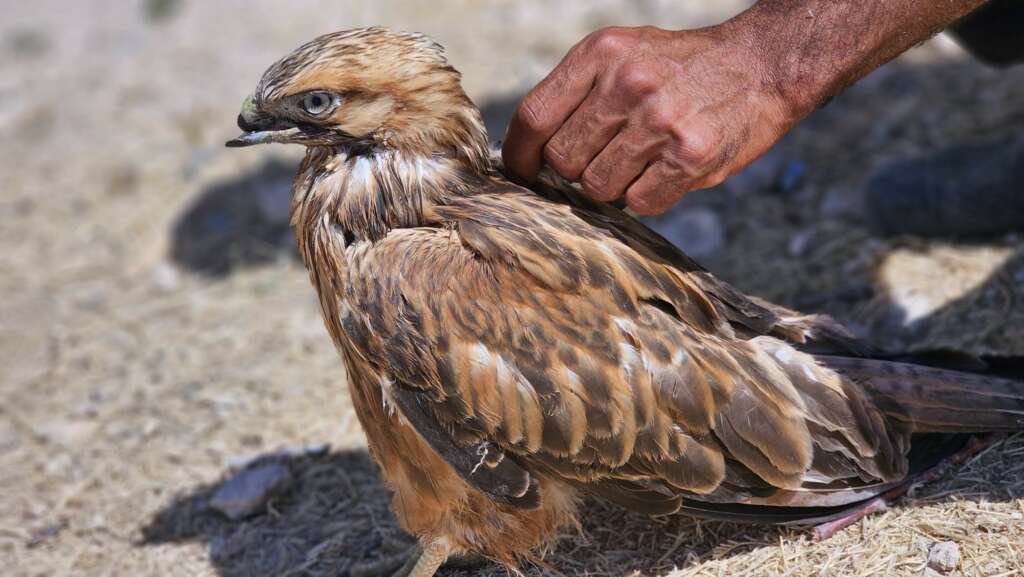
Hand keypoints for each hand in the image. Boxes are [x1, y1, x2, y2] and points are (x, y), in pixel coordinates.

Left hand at [502, 25, 794, 214]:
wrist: (762, 65)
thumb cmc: (681, 68)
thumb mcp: (623, 54)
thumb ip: (578, 93)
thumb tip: (531, 150)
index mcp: (601, 53)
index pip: (534, 116)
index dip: (520, 153)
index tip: (521, 171)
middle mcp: (627, 83)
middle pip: (564, 160)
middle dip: (577, 170)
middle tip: (607, 156)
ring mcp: (660, 121)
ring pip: (599, 187)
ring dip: (614, 185)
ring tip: (642, 159)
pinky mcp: (690, 156)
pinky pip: (640, 202)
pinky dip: (647, 196)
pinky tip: (666, 170)